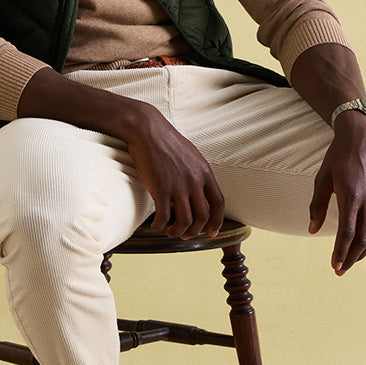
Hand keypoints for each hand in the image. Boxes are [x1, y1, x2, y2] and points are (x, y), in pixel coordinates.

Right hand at [16, 66, 224, 239]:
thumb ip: (197, 172)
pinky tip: (156, 226)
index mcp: (204, 171)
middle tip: (186, 235)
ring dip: (179, 232)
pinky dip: (160, 226)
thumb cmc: (165, 140)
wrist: (146, 129)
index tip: (212, 232)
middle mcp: (195, 180)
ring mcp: (178, 185)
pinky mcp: (160, 189)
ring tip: (171, 232)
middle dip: (196, 231)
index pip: (219, 202)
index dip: (217, 221)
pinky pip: (164, 217)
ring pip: (186, 221)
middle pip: (203, 216)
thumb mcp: (190, 154)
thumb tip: (198, 188)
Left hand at [308, 115, 365, 274]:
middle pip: (362, 239)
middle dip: (351, 258)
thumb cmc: (339, 156)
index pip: (347, 233)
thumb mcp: (322, 178)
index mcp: (351, 196)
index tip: (334, 266)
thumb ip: (317, 206)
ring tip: (351, 261)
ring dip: (363, 253)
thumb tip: (312, 230)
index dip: (341, 252)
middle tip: (340, 270)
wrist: (363, 137)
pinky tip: (365, 246)